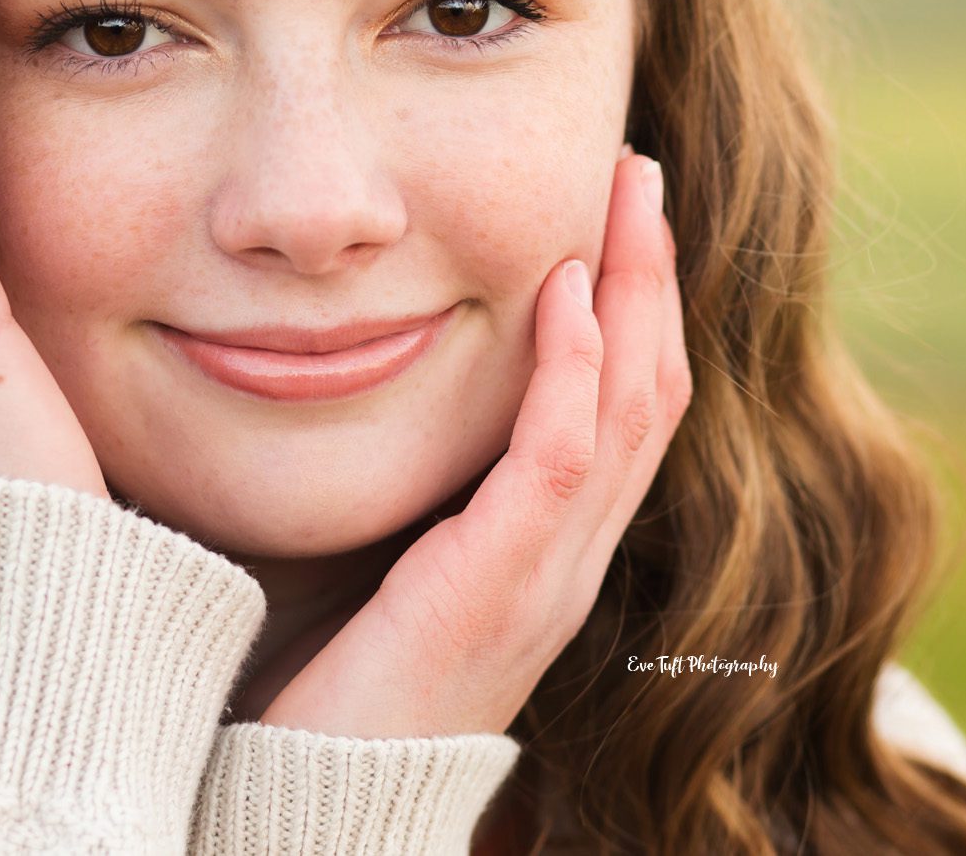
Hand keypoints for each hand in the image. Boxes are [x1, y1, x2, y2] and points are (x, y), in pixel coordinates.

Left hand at [255, 147, 689, 738]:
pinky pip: (559, 460)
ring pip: (630, 410)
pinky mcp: (498, 588)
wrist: (314, 805)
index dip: (634, 305)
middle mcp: (568, 557)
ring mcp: (547, 575)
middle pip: (650, 389)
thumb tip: (401, 397)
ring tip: (623, 196)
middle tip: (636, 172)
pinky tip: (564, 291)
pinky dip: (575, 368)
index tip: (615, 210)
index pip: (625, 406)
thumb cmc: (341, 685)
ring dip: (634, 293)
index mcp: (549, 548)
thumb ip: (427, 494)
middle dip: (651, 274)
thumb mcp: (401, 564)